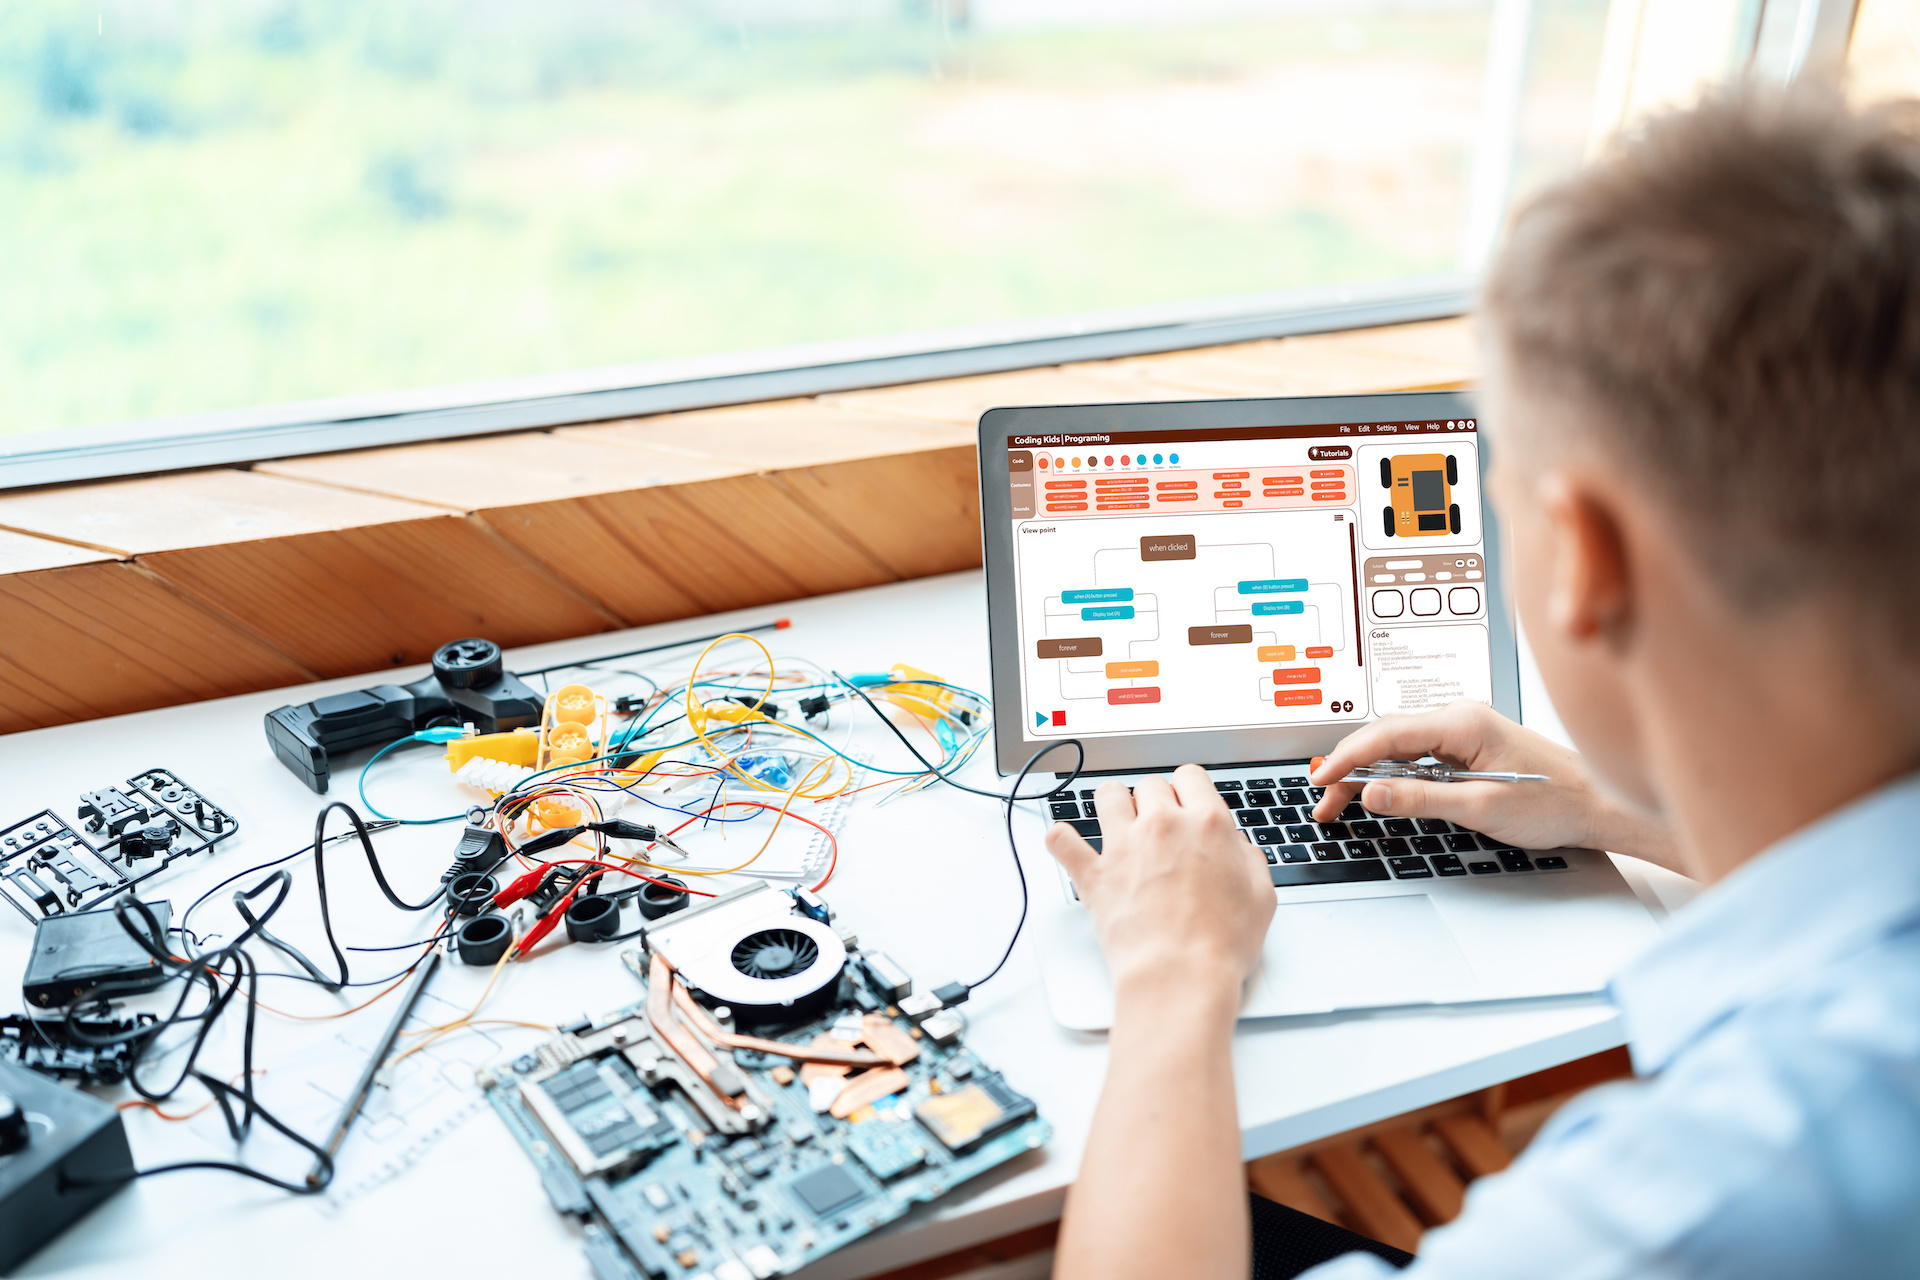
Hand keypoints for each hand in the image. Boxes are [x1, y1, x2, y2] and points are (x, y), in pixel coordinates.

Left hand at [1045, 765, 1274, 999]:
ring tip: (1119, 822)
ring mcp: (1123, 847)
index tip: (1188, 805)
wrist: (1180, 976)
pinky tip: (1066, 841)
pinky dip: (1062, 839)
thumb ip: (1250, 861)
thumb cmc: (1221, 945)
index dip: (1190, 790)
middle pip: (1150, 785)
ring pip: (1108, 795)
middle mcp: (1162, 825)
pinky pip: (1063, 840)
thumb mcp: (1262, 898)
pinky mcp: (1094, 875)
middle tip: (1161, 827)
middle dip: (1156, 801)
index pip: (1191, 777)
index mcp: (1207, 824)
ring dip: (1114, 804)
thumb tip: (1239, 846)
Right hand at [1308, 700, 1674, 867]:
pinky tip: (1378, 791)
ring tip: (1340, 801)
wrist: (1599, 804)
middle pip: (1384, 737)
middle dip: (1348, 768)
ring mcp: (1462, 731)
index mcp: (1462, 722)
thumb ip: (1422, 799)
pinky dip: (1391, 773)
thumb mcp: (1482, 807)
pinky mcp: (1466, 747)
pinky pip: (1416, 755)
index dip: (1347, 758)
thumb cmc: (1555, 801)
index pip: (1386, 734)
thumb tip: (1371, 794)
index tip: (1321, 781)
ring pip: (1397, 746)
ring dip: (1367, 772)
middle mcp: (1458, 717)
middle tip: (1324, 802)